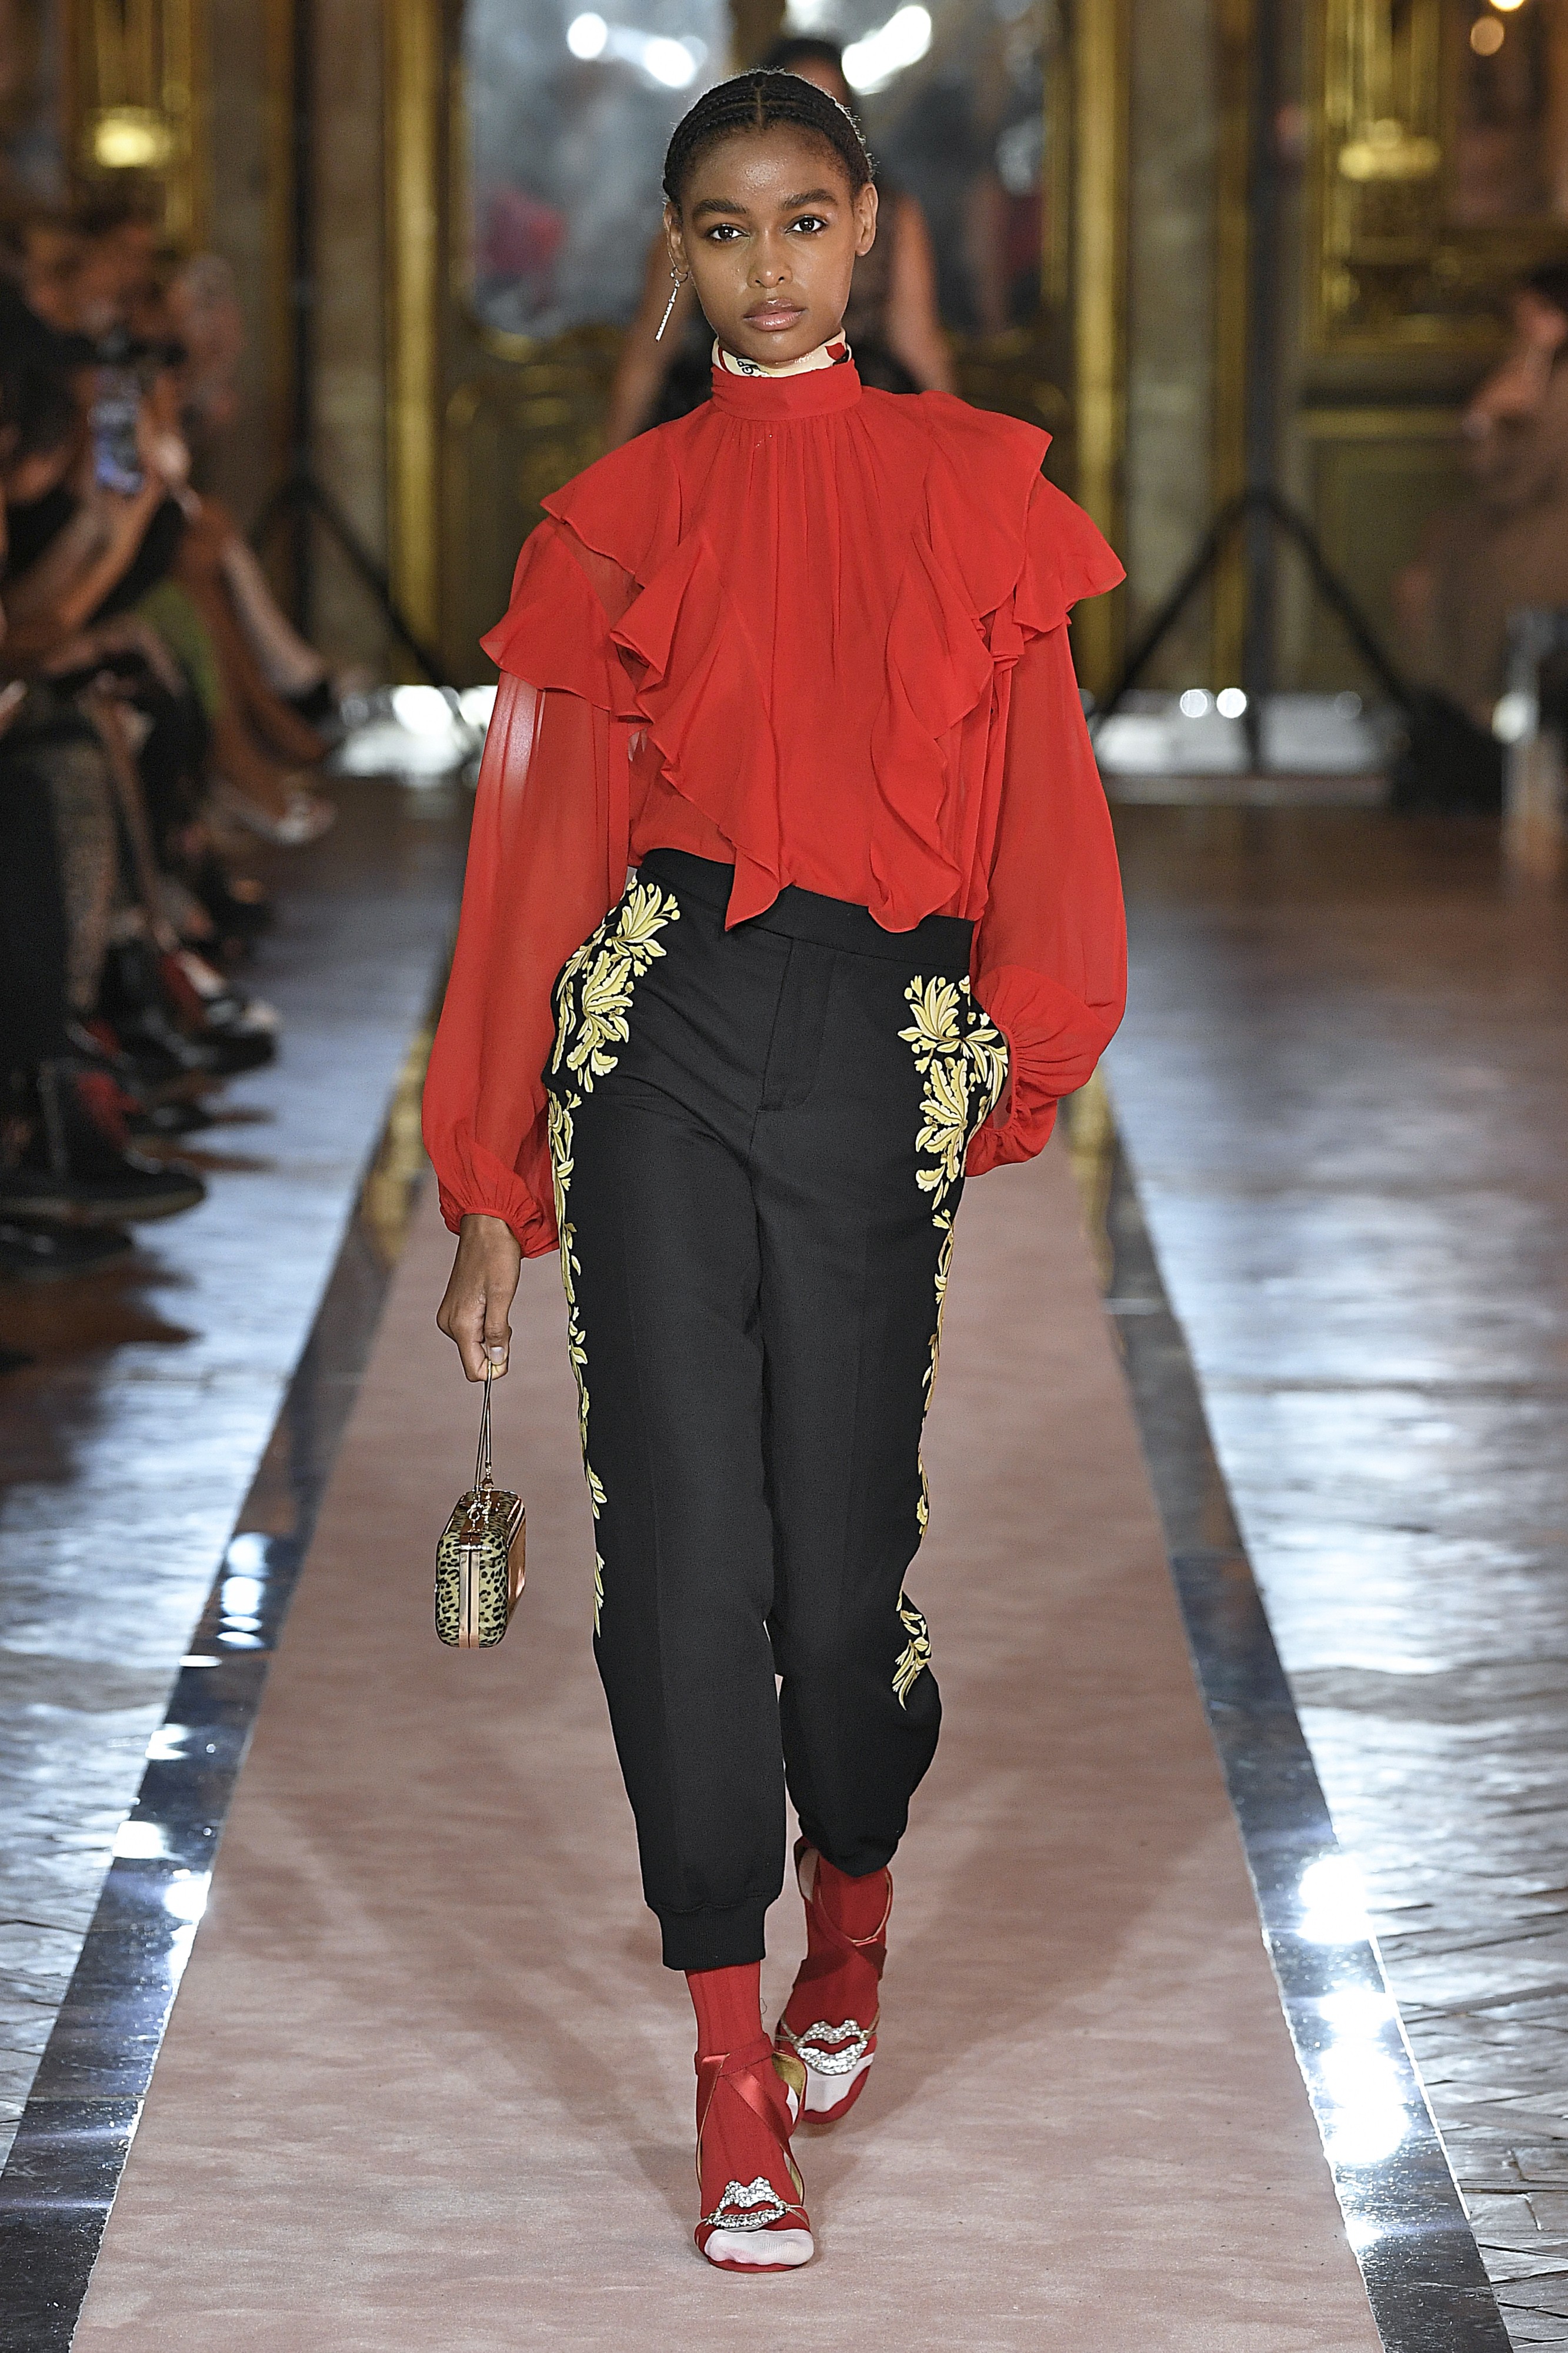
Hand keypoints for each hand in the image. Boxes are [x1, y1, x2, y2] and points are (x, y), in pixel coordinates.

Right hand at [437, 1213, 521, 1380]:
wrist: (486, 1227)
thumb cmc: (497, 1255)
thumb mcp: (503, 1295)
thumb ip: (498, 1332)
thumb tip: (497, 1360)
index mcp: (460, 1324)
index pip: (474, 1369)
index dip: (495, 1368)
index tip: (510, 1348)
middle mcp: (449, 1323)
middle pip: (474, 1357)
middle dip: (496, 1346)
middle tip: (506, 1315)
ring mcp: (449, 1315)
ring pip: (475, 1344)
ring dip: (492, 1333)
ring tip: (498, 1302)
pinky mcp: (454, 1308)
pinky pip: (472, 1330)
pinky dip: (486, 1323)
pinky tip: (491, 1300)